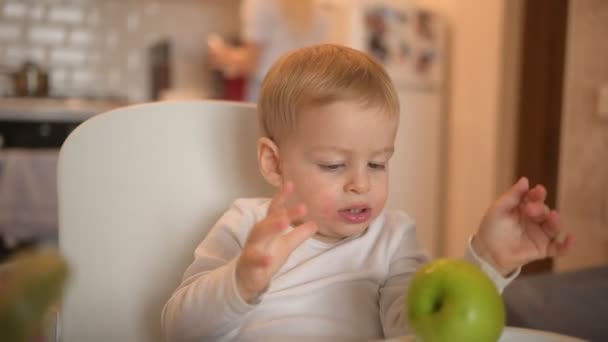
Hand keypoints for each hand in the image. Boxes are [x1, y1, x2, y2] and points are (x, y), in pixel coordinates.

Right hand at [235, 181, 317, 302]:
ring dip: (272, 228)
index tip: (290, 184)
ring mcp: (252, 247)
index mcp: (267, 227)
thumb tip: (315, 224)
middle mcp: (259, 234)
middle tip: (301, 207)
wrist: (247, 278)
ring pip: (259, 236)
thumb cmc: (266, 256)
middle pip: (269, 220)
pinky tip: (269, 259)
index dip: (282, 197)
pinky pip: (253, 260)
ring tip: (284, 222)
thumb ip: (299, 234)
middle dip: (283, 212)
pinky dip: (261, 259)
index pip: (275, 209)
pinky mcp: (249, 263)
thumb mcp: (286, 245)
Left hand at [473, 177, 572, 275]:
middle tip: (530, 209)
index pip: (535, 198)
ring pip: (553, 227)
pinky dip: (566, 245)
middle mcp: (536, 220)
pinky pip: (558, 249)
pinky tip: (570, 238)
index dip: (537, 194)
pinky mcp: (543, 250)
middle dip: (539, 209)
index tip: (538, 190)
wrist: (487, 252)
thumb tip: (525, 180)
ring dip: (555, 222)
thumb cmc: (492, 228)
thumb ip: (512, 196)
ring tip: (552, 216)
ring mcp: (540, 235)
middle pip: (544, 212)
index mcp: (525, 208)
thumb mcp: (498, 209)